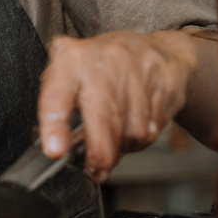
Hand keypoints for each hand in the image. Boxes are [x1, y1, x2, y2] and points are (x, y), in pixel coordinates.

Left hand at [37, 30, 198, 181]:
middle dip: (98, 155)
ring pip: (131, 132)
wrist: (153, 48)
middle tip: (93, 169)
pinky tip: (134, 126)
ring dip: (122, 147)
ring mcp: (137, 74)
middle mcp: (104, 64)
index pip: (57, 94)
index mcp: (71, 60)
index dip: (54, 125)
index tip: (54, 150)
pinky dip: (140, 140)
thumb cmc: (101, 64)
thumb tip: (54, 146)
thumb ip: (56, 102)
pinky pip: (152, 130)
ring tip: (114, 138)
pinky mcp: (164, 87)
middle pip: (103, 121)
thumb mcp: (69, 70)